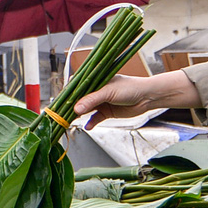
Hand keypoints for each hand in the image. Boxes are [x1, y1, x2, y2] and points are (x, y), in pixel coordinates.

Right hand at [73, 70, 198, 116]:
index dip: (68, 95)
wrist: (147, 97)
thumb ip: (92, 100)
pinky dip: (91, 123)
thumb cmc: (130, 88)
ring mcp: (101, 102)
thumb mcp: (109, 92)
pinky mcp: (106, 112)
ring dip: (79, 116)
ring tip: (72, 121)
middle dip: (71, 108)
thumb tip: (76, 108)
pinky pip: (95, 119)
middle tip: (63, 116)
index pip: (76, 87)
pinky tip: (87, 126)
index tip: (60, 103)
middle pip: (79, 100)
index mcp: (94, 80)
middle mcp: (96, 91)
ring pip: (85, 110)